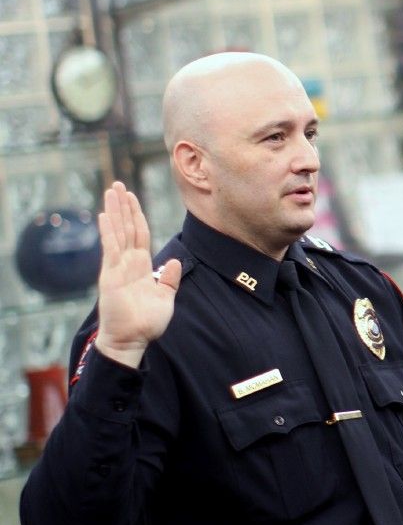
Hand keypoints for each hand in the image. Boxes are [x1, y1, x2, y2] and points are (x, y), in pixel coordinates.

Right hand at [95, 182, 181, 368]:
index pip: (140, 235)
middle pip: (127, 228)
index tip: (133, 198)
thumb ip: (169, 279)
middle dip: (123, 206)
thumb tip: (174, 262)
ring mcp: (117, 267)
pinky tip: (105, 215)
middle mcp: (128, 263)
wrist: (132, 340)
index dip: (137, 216)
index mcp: (141, 266)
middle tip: (119, 185)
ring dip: (115, 211)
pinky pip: (110, 248)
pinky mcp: (110, 275)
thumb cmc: (147, 323)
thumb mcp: (166, 297)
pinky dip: (108, 231)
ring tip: (112, 191)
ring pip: (118, 232)